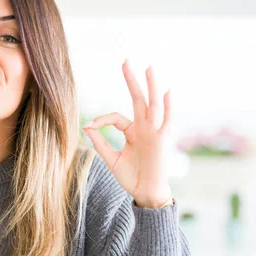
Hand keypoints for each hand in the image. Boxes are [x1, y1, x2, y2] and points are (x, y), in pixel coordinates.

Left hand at [83, 60, 172, 208]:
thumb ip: (100, 143)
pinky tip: (167, 92)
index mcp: (132, 132)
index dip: (101, 119)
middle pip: (138, 99)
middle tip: (126, 60)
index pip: (116, 117)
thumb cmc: (131, 178)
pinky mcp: (162, 140)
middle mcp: (144, 128)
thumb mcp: (111, 159)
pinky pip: (167, 120)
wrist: (146, 194)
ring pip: (153, 104)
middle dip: (132, 80)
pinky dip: (168, 107)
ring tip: (149, 67)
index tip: (89, 126)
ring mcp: (154, 132)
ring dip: (151, 86)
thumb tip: (86, 127)